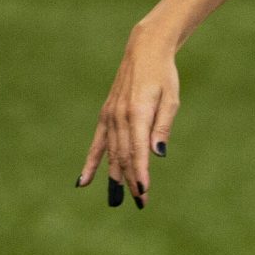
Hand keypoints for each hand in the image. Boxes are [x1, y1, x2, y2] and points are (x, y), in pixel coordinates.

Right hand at [77, 26, 181, 207]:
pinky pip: (97, 144)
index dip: (140, 172)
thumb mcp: (171, 100)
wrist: (144, 51)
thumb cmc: (164, 76)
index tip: (144, 191)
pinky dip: (91, 163)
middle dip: (131, 181)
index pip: (138, 150)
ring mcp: (110, 116)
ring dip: (115, 177)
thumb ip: (162, 127)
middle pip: (124, 156)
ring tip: (118, 200)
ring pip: (111, 153)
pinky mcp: (106, 116)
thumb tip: (157, 155)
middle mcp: (119, 116)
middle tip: (140, 203)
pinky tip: (83, 182)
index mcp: (137, 112)